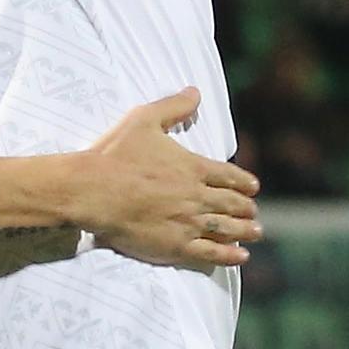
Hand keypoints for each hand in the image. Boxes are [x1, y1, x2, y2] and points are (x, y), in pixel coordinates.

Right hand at [69, 90, 262, 269]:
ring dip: (245, 231)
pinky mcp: (175, 245)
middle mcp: (197, 196)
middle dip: (246, 208)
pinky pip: (211, 253)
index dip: (244, 182)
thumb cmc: (116, 155)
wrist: (93, 190)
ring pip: (227, 228)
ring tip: (255, 233)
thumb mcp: (144, 120)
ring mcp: (188, 222)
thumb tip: (195, 92)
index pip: (228, 176)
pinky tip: (240, 256)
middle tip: (253, 213)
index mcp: (193, 167)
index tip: (252, 188)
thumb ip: (173, 106)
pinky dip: (229, 255)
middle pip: (232, 204)